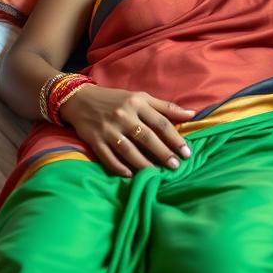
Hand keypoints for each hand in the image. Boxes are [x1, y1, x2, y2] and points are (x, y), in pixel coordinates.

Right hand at [61, 84, 195, 177]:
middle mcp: (124, 116)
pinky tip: (130, 175)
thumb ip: (165, 107)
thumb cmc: (116, 99)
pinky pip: (108, 157)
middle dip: (163, 153)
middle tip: (175, 166)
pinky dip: (119, 167)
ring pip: (129, 150)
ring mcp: (108, 129)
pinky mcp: (94, 140)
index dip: (175, 138)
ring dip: (144, 163)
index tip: (186, 151)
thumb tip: (192, 114)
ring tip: (157, 173)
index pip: (160, 122)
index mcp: (137, 103)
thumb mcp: (141, 97)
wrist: (81, 99)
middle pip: (147, 137)